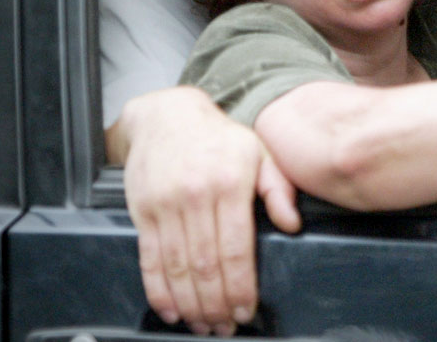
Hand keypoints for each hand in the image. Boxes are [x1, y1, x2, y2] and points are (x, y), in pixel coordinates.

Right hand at [113, 86, 300, 335]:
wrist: (166, 115)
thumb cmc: (218, 138)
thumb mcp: (259, 152)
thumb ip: (278, 189)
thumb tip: (293, 224)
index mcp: (230, 183)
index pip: (235, 248)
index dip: (240, 286)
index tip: (247, 309)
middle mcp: (196, 195)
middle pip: (206, 265)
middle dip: (217, 304)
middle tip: (226, 327)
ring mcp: (166, 205)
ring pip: (177, 268)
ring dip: (191, 304)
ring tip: (203, 324)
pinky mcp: (143, 211)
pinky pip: (150, 259)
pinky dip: (158, 290)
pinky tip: (172, 308)